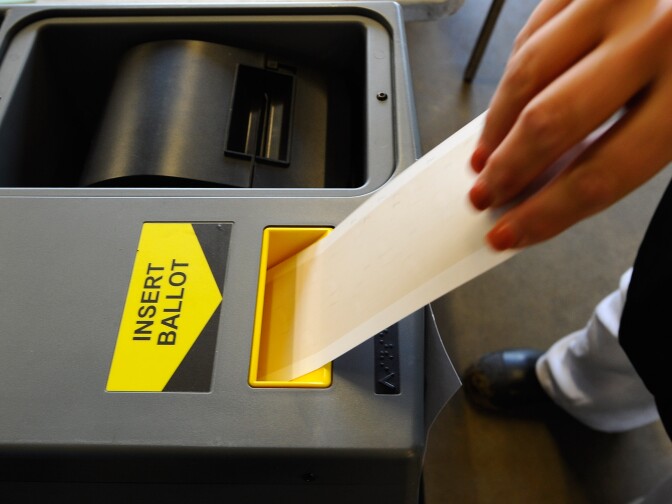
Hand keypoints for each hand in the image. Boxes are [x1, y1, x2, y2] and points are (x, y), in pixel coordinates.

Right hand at [469, 0, 671, 250]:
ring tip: (486, 157)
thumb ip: (630, 147)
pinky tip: (507, 106)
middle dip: (506, 171)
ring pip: (526, 75)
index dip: (546, 213)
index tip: (513, 232)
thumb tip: (552, 184)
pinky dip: (511, 78)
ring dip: (496, 128)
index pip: (599, 173)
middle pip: (550, 124)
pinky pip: (530, 35)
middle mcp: (650, 36)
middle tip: (486, 195)